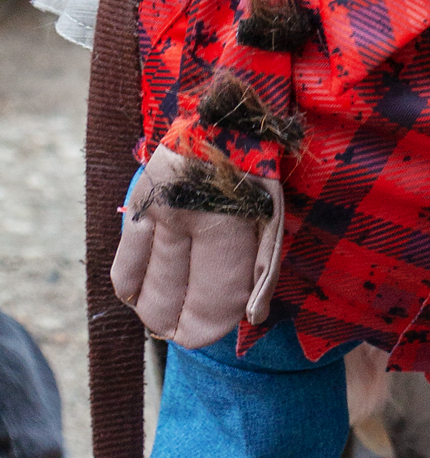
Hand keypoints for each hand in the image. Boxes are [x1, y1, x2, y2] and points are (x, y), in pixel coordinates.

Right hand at [111, 148, 285, 348]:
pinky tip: (137, 299)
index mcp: (230, 227)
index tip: (208, 334)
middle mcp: (189, 223)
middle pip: (177, 296)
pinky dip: (130, 286)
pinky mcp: (138, 207)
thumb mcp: (275, 219)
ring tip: (164, 323)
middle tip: (184, 334)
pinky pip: (127, 259)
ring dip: (155, 312)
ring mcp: (158, 216)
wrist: (223, 122)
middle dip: (180, 325)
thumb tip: (252, 318)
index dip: (211, 324)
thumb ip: (264, 270)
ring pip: (147, 285)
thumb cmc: (256, 179)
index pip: (216, 296)